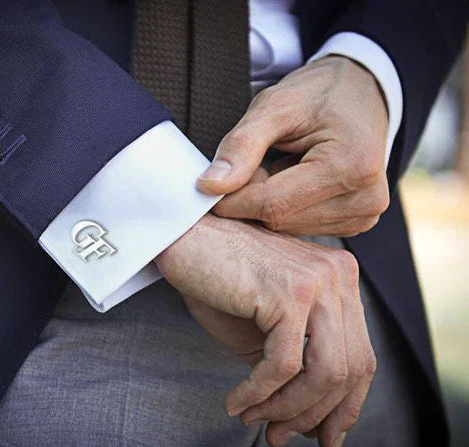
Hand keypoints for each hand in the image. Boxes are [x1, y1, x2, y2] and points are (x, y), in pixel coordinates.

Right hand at [154, 214, 376, 446]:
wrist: (180, 238)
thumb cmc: (216, 280)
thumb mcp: (264, 328)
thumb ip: (294, 365)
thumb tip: (310, 422)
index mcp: (341, 281)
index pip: (361, 357)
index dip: (344, 407)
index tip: (321, 437)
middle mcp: (339, 277)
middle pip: (352, 369)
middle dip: (315, 415)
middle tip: (278, 436)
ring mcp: (317, 282)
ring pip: (324, 373)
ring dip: (286, 408)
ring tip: (254, 419)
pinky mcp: (287, 292)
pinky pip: (283, 364)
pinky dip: (259, 393)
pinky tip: (236, 402)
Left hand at [197, 56, 389, 236]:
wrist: (358, 90)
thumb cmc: (318, 94)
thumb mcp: (273, 107)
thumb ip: (240, 147)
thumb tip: (209, 186)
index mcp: (351, 165)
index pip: (273, 205)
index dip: (232, 200)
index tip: (207, 186)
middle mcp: (366, 197)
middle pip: (279, 219)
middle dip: (252, 197)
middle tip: (252, 164)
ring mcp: (365, 214)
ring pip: (286, 228)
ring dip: (268, 203)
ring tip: (279, 166)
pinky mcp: (358, 222)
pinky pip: (300, 227)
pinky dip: (284, 208)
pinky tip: (292, 181)